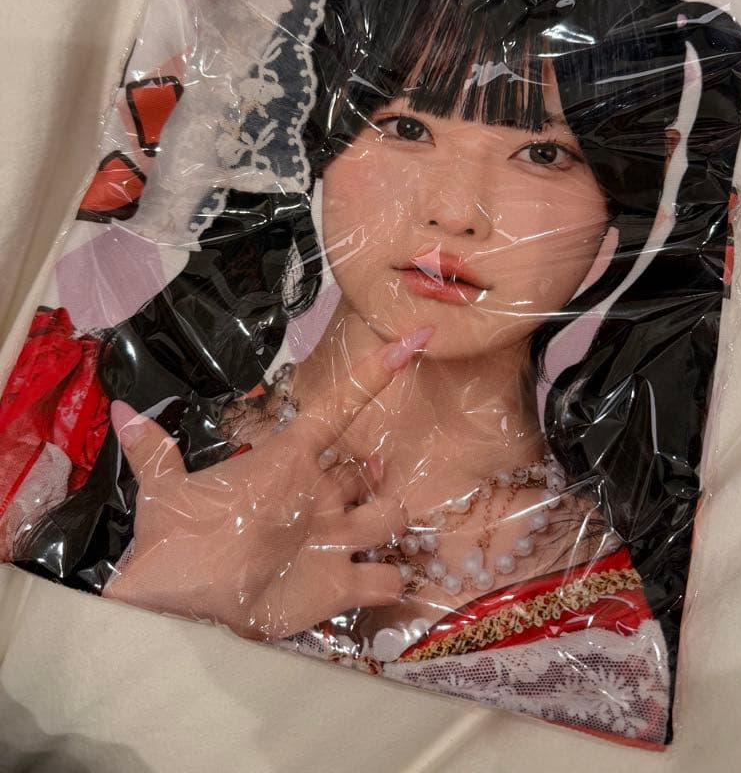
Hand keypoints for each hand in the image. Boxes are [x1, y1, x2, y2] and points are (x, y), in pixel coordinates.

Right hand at [102, 326, 432, 639]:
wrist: (175, 603)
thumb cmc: (173, 539)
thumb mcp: (162, 488)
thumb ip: (153, 448)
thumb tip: (123, 411)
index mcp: (285, 462)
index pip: (338, 407)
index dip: (375, 374)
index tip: (411, 342)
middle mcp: (319, 494)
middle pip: (363, 472)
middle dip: (364, 476)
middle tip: (354, 484)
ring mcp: (334, 540)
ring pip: (392, 516)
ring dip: (388, 518)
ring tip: (373, 527)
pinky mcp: (338, 586)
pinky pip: (388, 581)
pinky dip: (389, 581)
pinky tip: (378, 582)